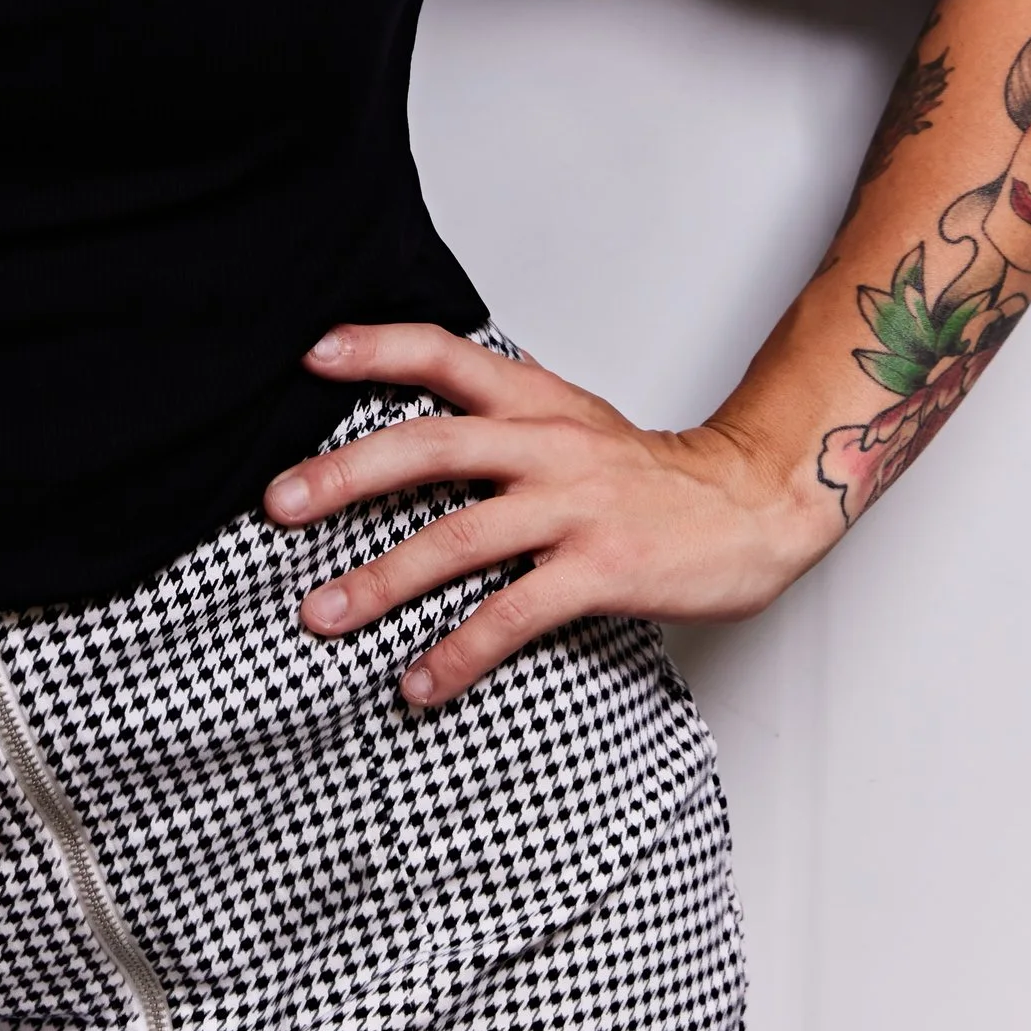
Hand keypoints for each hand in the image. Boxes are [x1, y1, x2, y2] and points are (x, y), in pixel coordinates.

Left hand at [263, 322, 826, 705]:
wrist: (751, 504)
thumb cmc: (650, 474)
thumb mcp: (572, 419)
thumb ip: (499, 415)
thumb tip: (405, 419)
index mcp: (536, 401)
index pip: (446, 354)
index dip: (378, 347)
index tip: (311, 355)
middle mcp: (548, 445)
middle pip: (431, 446)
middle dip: (346, 476)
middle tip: (278, 505)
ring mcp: (575, 507)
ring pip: (459, 538)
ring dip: (381, 580)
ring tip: (321, 614)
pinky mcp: (600, 569)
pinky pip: (513, 614)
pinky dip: (459, 652)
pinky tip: (418, 683)